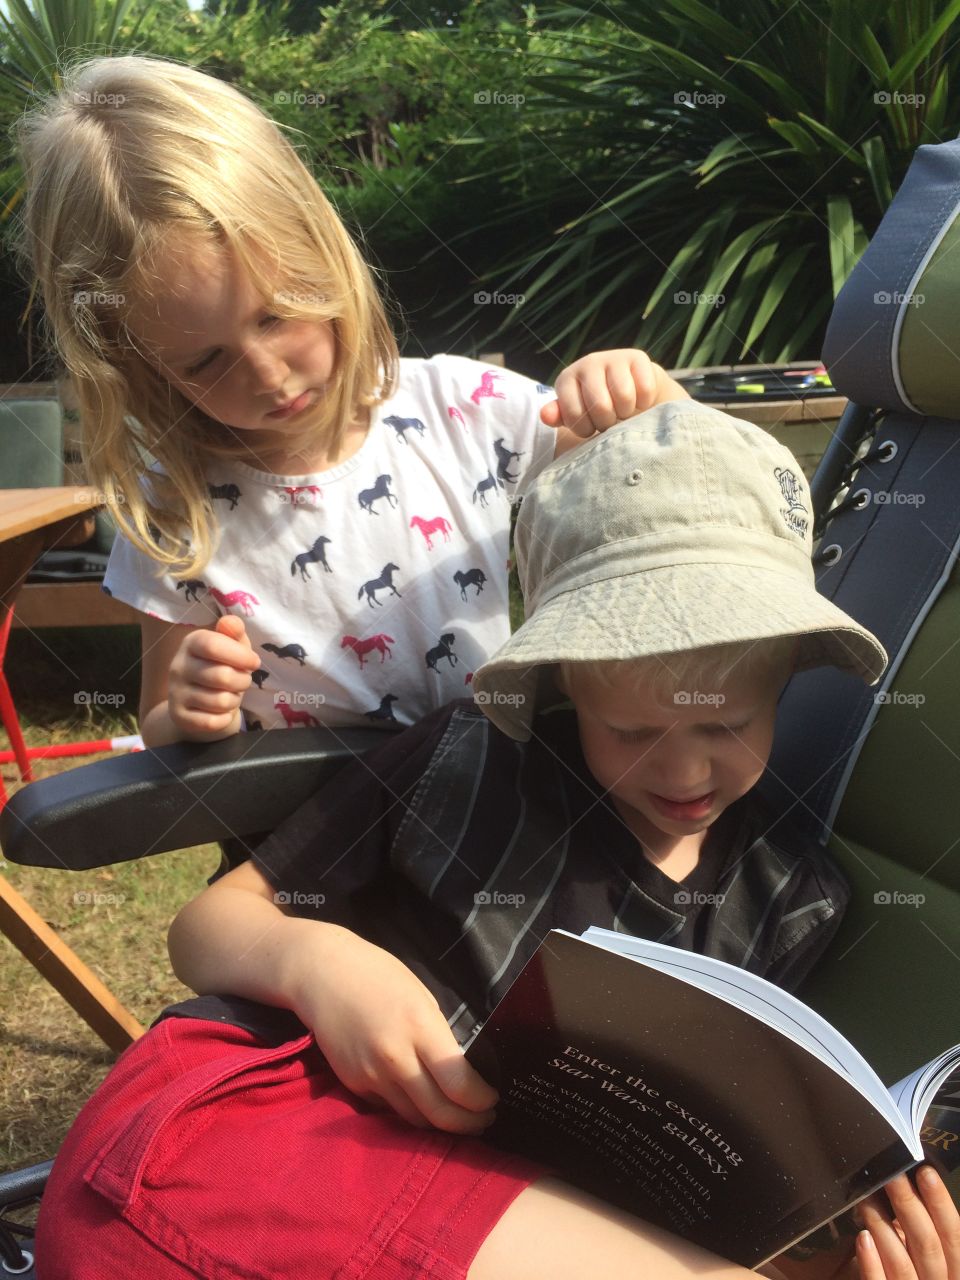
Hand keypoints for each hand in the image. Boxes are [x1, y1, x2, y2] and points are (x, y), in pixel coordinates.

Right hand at [167, 614, 260, 739]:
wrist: (195, 703)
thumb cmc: (221, 668)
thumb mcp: (231, 647)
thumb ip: (234, 632)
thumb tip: (231, 623)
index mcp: (191, 643)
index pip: (213, 646)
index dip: (241, 655)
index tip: (254, 662)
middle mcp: (178, 666)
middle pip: (222, 676)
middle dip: (243, 681)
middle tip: (243, 681)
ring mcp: (175, 692)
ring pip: (220, 701)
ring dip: (235, 700)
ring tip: (231, 695)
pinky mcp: (179, 716)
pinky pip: (212, 721)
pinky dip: (224, 718)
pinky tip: (220, 712)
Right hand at [290, 925, 497, 1134]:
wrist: (322, 975)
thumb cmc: (378, 974)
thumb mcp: (421, 996)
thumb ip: (438, 1036)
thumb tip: (459, 1071)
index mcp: (419, 1027)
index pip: (459, 1084)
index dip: (482, 1102)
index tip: (492, 1100)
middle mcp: (395, 1057)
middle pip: (439, 1113)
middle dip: (469, 1124)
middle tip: (484, 1120)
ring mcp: (371, 1075)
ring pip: (414, 1119)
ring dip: (440, 1124)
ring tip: (458, 1116)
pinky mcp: (353, 1084)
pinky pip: (389, 1109)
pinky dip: (409, 1110)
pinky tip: (421, 1101)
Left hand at [540, 348, 688, 437]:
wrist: (629, 386)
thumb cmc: (597, 405)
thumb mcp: (576, 412)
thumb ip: (561, 416)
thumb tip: (545, 416)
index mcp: (567, 379)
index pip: (573, 414)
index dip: (585, 429)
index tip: (590, 427)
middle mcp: (587, 363)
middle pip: (601, 406)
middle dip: (607, 422)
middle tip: (609, 419)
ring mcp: (613, 358)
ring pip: (624, 397)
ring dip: (626, 413)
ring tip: (622, 410)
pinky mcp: (637, 357)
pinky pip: (645, 390)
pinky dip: (644, 403)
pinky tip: (637, 400)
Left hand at [855, 1167, 959, 1279]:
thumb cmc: (909, 1269)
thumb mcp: (924, 1251)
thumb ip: (922, 1228)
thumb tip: (911, 1183)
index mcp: (953, 1270)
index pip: (953, 1237)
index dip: (941, 1204)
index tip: (925, 1173)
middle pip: (928, 1247)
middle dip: (910, 1206)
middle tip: (892, 1177)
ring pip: (901, 1264)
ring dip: (883, 1228)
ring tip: (866, 1201)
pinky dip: (870, 1262)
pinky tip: (862, 1238)